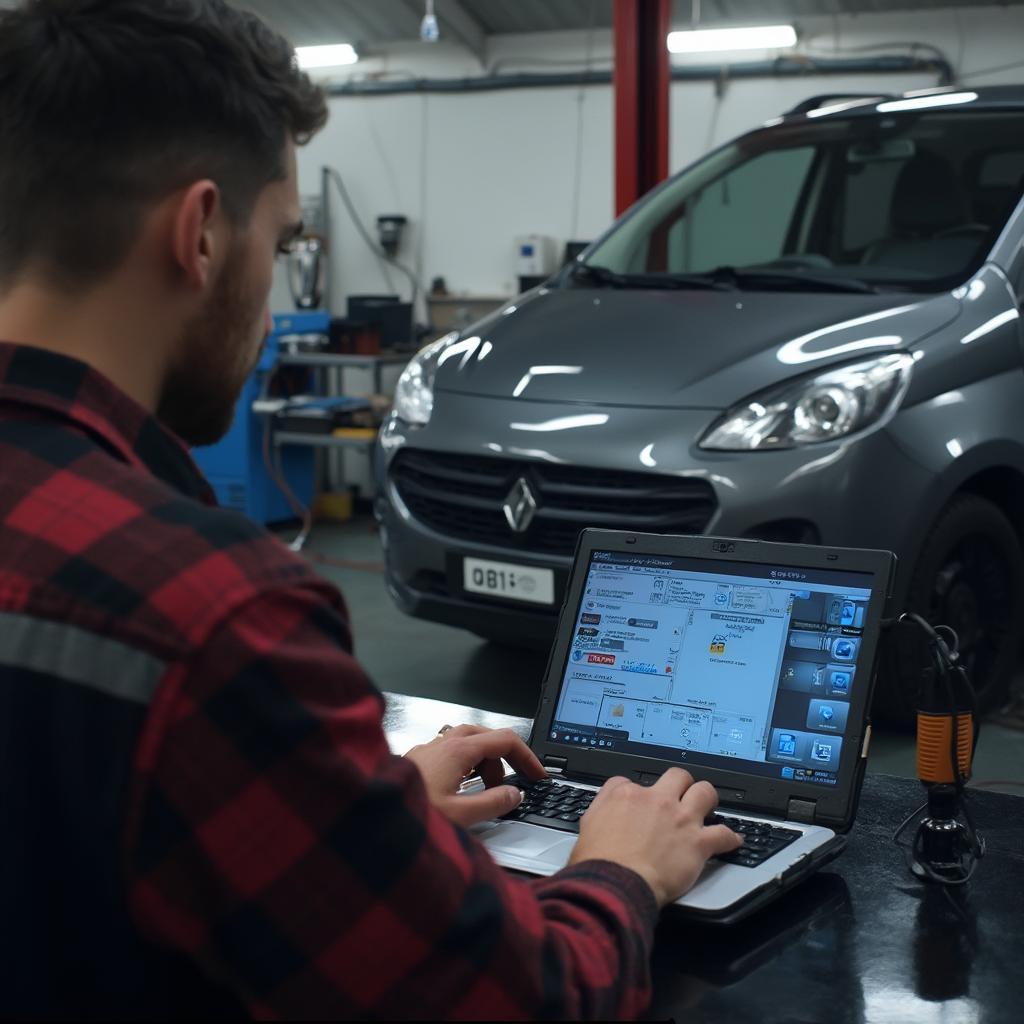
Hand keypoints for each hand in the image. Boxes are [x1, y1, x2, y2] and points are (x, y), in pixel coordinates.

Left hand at [405, 724, 545, 827]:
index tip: (537, 775)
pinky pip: (449, 754)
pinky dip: (464, 767)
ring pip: (466, 743)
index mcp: (458, 751)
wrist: (369, 817)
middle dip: (503, 761)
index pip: (505, 740)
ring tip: (484, 794)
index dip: (527, 757)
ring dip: (483, 764)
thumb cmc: (409, 816)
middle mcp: (442, 744)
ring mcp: (428, 750)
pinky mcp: (416, 761)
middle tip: (510, 786)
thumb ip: (493, 804)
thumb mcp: (460, 816)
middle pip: (486, 737)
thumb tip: (514, 794)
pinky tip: (459, 791)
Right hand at [569, 768, 742, 905]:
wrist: (615, 883)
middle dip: (682, 783)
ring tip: (709, 806)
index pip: (636, 780)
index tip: (643, 803)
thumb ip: (600, 809)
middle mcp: (656, 800)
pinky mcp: (697, 842)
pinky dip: (731, 838)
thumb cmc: (599, 863)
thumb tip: (605, 807)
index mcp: (626, 794)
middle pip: (677, 776)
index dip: (640, 792)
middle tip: (682, 795)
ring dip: (708, 799)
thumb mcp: (587, 825)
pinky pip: (723, 834)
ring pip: (705, 792)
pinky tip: (733, 840)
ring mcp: (679, 819)